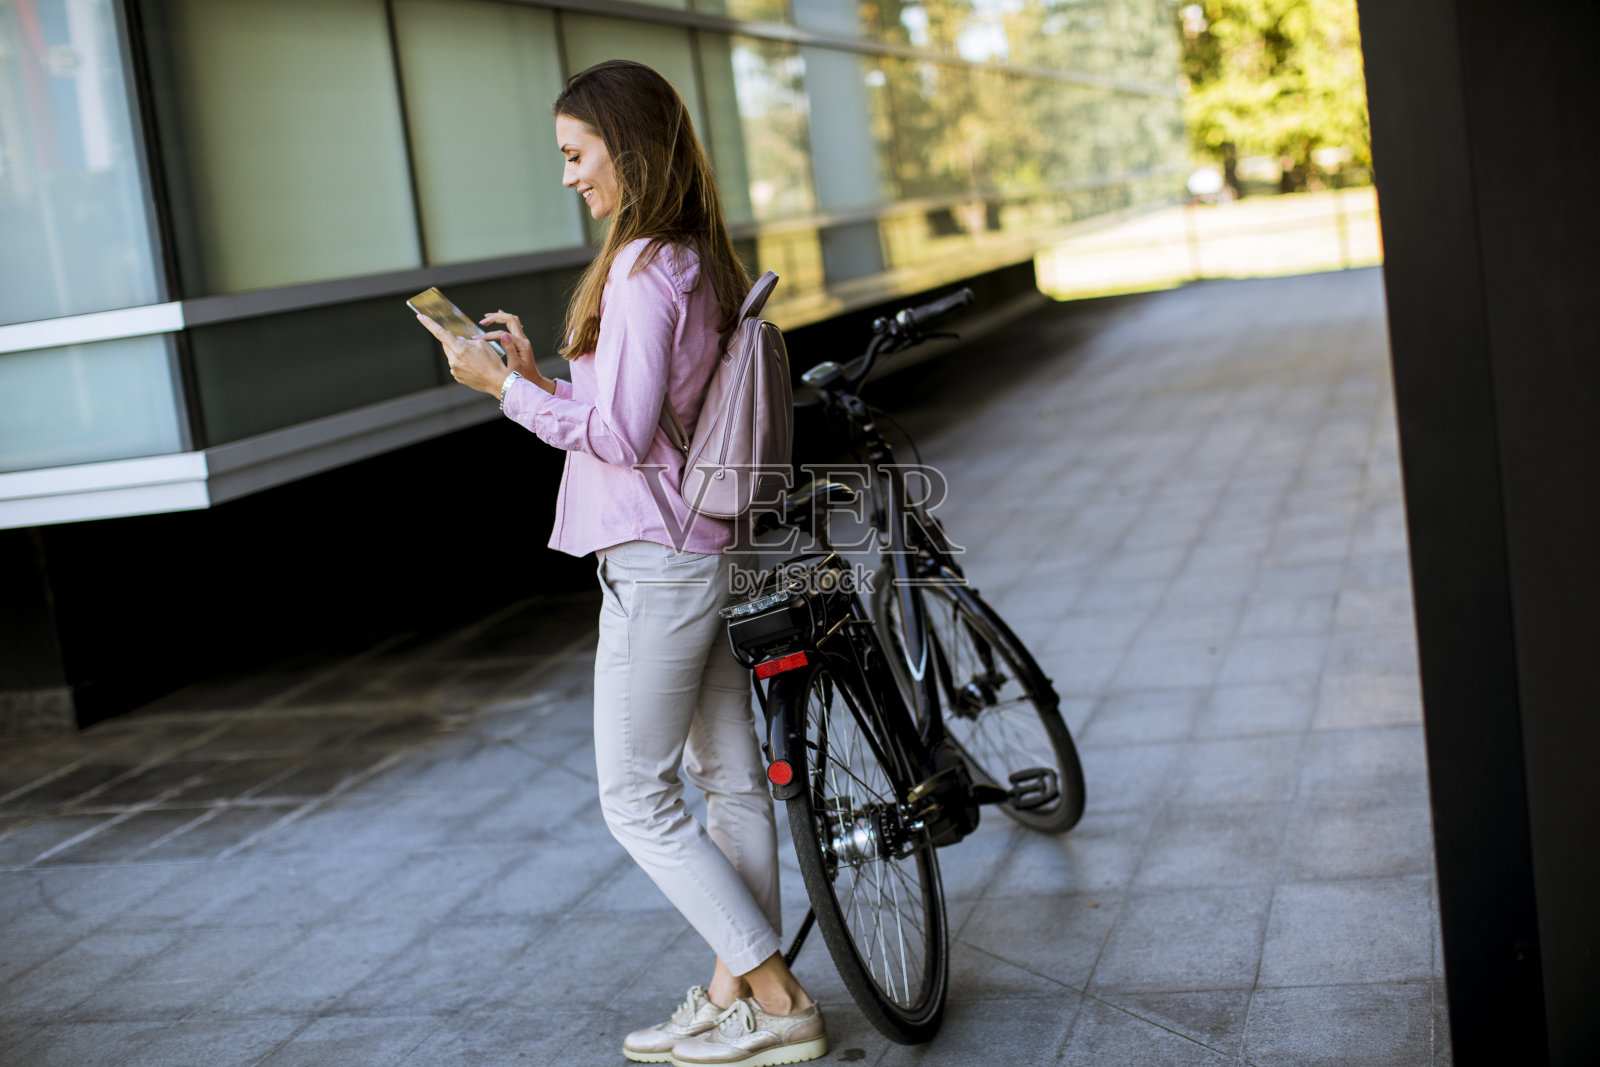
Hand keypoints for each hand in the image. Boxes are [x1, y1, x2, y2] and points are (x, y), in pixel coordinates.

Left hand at [415, 312, 551, 397]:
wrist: (499, 382)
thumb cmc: (493, 362)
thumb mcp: (482, 344)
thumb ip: (467, 341)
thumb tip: (458, 341)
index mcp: (459, 349)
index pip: (440, 333)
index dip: (429, 324)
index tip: (420, 317)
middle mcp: (454, 360)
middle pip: (447, 345)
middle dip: (455, 343)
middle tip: (469, 346)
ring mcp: (455, 370)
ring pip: (453, 356)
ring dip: (460, 354)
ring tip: (476, 360)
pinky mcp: (458, 377)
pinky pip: (457, 365)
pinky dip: (463, 363)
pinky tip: (475, 367)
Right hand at [480, 310, 557, 394]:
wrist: (534, 382)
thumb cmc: (524, 378)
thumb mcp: (515, 366)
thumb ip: (510, 350)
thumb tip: (503, 335)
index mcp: (522, 345)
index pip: (502, 334)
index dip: (488, 335)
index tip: (476, 339)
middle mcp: (523, 340)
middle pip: (511, 320)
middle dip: (495, 318)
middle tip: (483, 321)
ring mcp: (523, 340)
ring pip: (512, 321)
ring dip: (499, 317)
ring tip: (487, 317)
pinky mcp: (520, 343)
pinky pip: (513, 326)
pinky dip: (504, 321)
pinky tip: (497, 317)